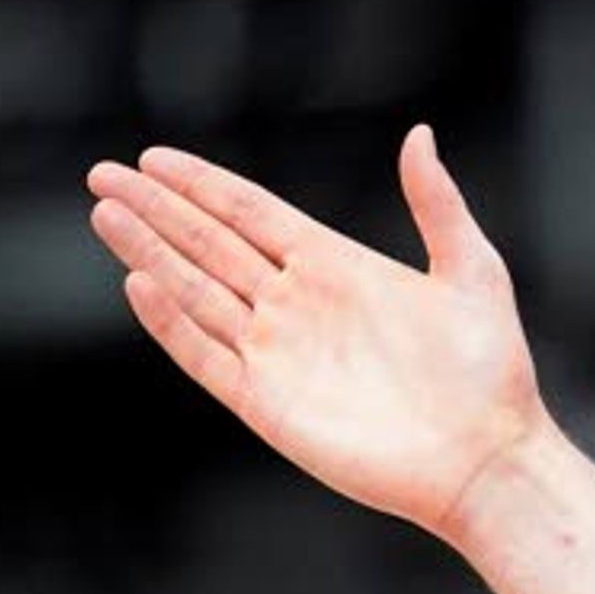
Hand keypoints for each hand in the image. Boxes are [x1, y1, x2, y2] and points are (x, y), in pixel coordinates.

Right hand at [87, 126, 555, 539]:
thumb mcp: (473, 272)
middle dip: (157, 208)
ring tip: (107, 211)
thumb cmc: (491, 372)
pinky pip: (206, 355)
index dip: (203, 185)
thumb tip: (420, 134)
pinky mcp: (268, 403)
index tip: (154, 156)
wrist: (489, 458)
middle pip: (210, 245)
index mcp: (338, 267)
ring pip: (197, 291)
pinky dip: (172, 321)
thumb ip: (438, 205)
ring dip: (150, 253)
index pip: (252, 214)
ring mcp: (279, 353)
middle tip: (103, 171)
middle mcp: (298, 305)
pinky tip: (140, 282)